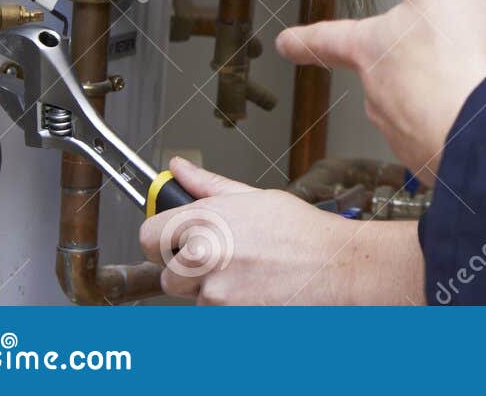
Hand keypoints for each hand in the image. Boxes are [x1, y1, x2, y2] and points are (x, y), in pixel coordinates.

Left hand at [137, 156, 423, 303]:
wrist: (336, 267)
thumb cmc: (302, 232)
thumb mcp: (255, 198)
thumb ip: (208, 185)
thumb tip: (179, 169)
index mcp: (206, 220)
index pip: (148, 236)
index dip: (164, 239)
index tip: (178, 240)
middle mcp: (204, 256)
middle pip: (167, 272)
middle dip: (190, 268)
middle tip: (226, 258)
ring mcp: (213, 291)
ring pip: (191, 296)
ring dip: (211, 288)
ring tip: (248, 273)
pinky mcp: (225, 317)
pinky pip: (212, 313)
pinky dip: (228, 305)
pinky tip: (254, 289)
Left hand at [276, 0, 485, 182]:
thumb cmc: (457, 64)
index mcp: (372, 50)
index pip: (328, 38)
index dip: (305, 38)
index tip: (286, 42)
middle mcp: (380, 94)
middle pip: (375, 76)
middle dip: (391, 67)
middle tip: (416, 58)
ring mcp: (407, 130)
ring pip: (408, 109)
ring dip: (426, 97)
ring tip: (455, 84)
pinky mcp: (438, 157)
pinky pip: (440, 137)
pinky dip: (452, 124)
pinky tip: (473, 115)